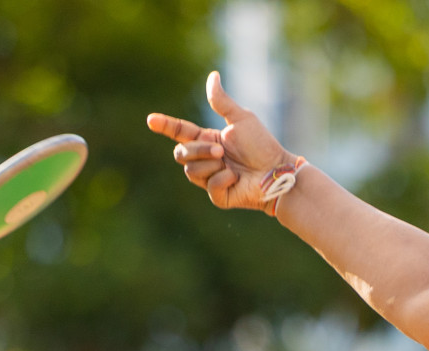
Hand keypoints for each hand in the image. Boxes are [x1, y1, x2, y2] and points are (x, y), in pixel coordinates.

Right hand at [146, 71, 294, 211]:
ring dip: (211, 165)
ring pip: (191, 171)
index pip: (180, 132)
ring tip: (230, 165)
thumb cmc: (263, 145)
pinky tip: (236, 179)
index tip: (151, 120)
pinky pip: (209, 187)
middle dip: (198, 151)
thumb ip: (222, 101)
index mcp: (208, 140)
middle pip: (181, 155)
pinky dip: (222, 181)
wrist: (278, 171)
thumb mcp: (241, 119)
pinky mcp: (220, 196)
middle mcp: (207, 159)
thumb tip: (212, 76)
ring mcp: (211, 179)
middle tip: (220, 152)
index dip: (165, 126)